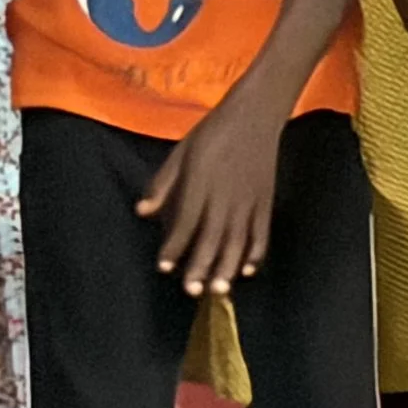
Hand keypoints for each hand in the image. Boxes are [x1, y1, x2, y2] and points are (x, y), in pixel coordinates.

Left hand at [137, 93, 284, 297]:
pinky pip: (261, 233)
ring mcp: (248, 201)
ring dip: (228, 267)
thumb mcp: (181, 152)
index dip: (175, 246)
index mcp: (201, 183)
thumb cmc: (212, 132)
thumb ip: (163, 184)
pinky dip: (255, 253)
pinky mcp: (265, 201)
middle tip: (192, 292)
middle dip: (201, 266)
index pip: (186, 222)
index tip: (164, 267)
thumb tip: (142, 212)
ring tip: (219, 290)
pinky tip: (246, 271)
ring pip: (238, 241)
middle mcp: (225, 196)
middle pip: (212, 238)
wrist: (255, 115)